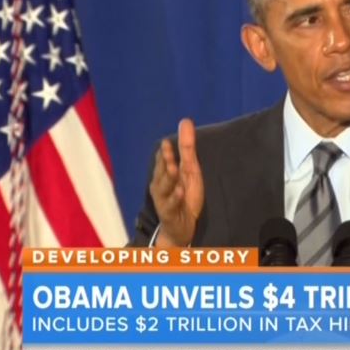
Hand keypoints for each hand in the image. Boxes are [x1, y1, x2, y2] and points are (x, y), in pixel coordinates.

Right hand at [149, 119, 203, 246]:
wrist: (180, 228)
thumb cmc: (184, 196)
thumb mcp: (189, 170)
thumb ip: (187, 147)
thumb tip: (185, 120)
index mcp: (164, 174)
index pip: (163, 161)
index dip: (166, 153)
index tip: (167, 142)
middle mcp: (160, 186)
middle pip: (162, 172)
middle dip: (164, 162)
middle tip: (167, 149)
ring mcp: (164, 200)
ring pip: (164, 187)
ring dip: (168, 178)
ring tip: (174, 168)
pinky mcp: (169, 214)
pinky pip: (171, 205)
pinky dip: (175, 198)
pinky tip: (180, 191)